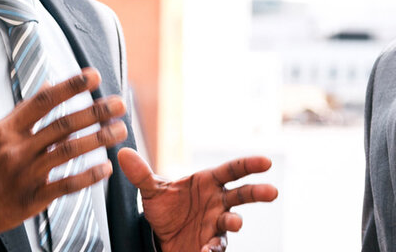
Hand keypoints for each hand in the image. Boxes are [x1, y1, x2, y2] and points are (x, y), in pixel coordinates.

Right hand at [0, 68, 128, 246]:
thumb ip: (22, 115)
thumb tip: (48, 89)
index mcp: (6, 129)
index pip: (43, 101)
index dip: (70, 86)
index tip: (93, 76)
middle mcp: (16, 149)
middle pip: (62, 124)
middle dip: (95, 111)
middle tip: (120, 103)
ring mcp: (24, 175)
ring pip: (68, 152)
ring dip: (98, 139)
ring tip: (120, 130)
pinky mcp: (30, 200)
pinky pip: (65, 185)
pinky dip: (88, 176)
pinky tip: (106, 168)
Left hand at [117, 149, 277, 251]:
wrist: (161, 237)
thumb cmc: (166, 208)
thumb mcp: (152, 192)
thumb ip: (141, 174)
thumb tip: (122, 153)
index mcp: (209, 182)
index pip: (232, 170)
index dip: (249, 165)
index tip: (266, 162)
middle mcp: (219, 202)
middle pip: (243, 194)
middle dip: (258, 192)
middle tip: (272, 192)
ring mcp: (218, 224)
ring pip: (233, 223)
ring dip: (235, 223)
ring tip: (233, 224)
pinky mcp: (212, 245)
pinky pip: (216, 247)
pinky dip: (213, 249)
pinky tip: (205, 251)